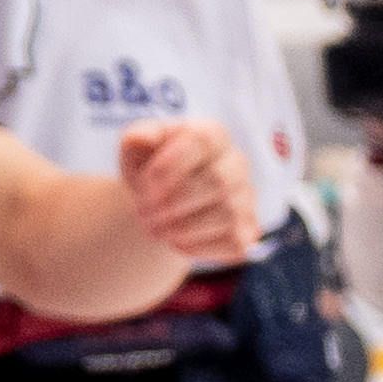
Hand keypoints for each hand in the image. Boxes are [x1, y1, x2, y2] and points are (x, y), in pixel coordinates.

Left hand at [116, 120, 261, 265]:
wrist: (158, 201)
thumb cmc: (149, 167)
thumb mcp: (136, 149)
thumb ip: (137, 138)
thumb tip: (141, 138)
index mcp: (211, 134)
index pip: (201, 142)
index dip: (170, 167)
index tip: (143, 188)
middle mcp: (236, 162)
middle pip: (218, 181)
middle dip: (174, 203)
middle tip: (143, 214)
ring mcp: (246, 197)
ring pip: (227, 214)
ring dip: (183, 228)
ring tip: (154, 230)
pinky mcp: (247, 230)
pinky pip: (233, 243)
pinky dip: (200, 246)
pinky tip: (176, 242)